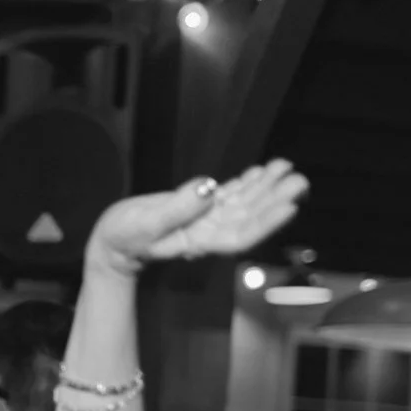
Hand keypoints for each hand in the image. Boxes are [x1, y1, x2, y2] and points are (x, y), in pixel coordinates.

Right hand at [84, 160, 310, 277]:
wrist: (111, 243)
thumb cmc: (124, 238)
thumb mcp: (145, 224)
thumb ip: (177, 208)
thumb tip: (208, 189)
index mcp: (198, 242)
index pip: (240, 236)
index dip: (267, 222)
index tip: (289, 206)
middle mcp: (208, 233)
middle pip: (249, 218)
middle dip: (274, 199)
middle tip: (298, 180)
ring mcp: (205, 221)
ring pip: (243, 205)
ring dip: (266, 187)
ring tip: (287, 168)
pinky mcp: (198, 208)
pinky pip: (228, 196)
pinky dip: (246, 184)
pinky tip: (262, 171)